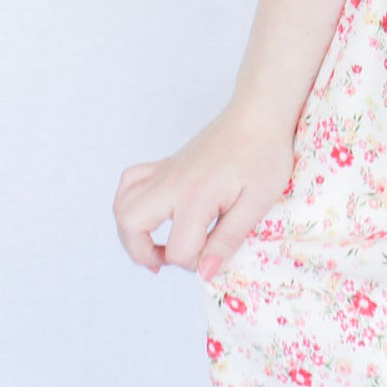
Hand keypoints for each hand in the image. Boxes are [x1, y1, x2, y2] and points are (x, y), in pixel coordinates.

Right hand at [112, 98, 296, 282]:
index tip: (216, 256)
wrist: (260, 113)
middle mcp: (172, 183)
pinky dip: (130, 201)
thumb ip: (228, 238)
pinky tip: (153, 213)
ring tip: (157, 243)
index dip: (196, 264)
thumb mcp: (257, 201)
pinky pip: (130, 182)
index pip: (178, 249)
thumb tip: (205, 273)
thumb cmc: (265, 154)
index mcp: (197, 196)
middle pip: (129, 225)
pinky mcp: (166, 164)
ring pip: (121, 204)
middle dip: (143, 254)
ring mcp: (165, 172)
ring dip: (131, 232)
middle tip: (169, 259)